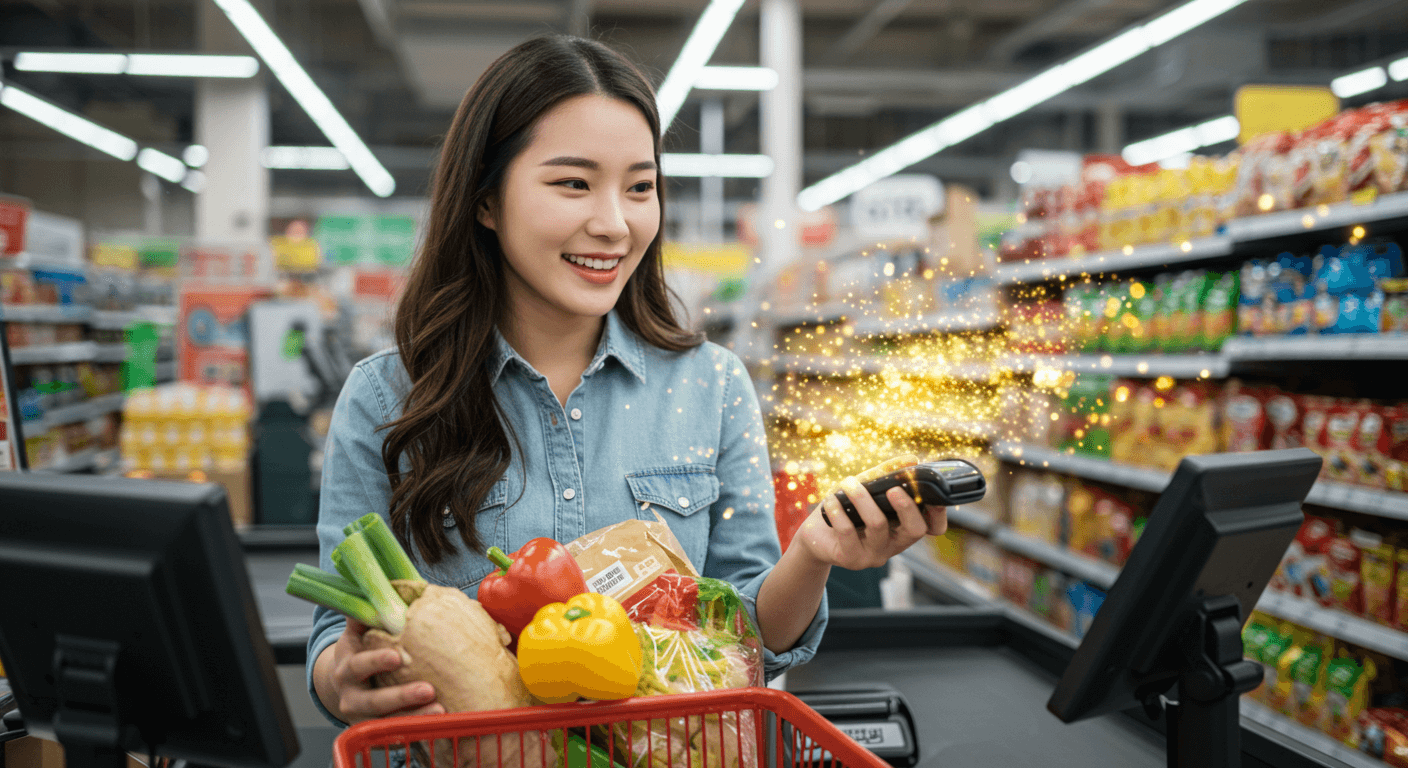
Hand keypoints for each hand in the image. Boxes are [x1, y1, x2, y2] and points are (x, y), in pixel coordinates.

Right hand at [318, 618, 443, 723]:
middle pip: (373, 701)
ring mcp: (363, 717)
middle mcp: (351, 695)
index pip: (359, 664)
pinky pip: (395, 734)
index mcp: (347, 666)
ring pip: (386, 723)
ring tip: (440, 710)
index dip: (376, 661)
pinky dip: (415, 730)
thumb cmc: (360, 650)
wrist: (343, 685)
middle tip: (428, 689)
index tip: (397, 657)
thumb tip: (389, 585)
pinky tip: (438, 724)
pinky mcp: (376, 732)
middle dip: (400, 696)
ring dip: (413, 717)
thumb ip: (370, 612)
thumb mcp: (358, 631)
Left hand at [792, 455, 947, 570]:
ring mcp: (874, 555)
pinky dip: (838, 510)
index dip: (938, 513)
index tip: (931, 492)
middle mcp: (893, 544)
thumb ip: (887, 474)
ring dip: (863, 498)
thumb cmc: (847, 510)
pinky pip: (847, 532)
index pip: (933, 528)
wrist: (816, 535)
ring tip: (849, 483)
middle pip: (914, 530)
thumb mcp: (867, 489)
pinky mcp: (851, 559)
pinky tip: (832, 499)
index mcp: (903, 528)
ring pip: (878, 525)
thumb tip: (911, 459)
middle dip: (906, 506)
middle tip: (893, 489)